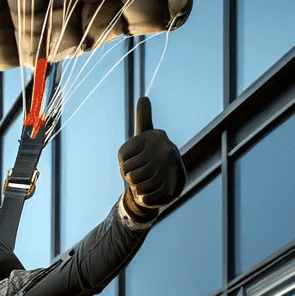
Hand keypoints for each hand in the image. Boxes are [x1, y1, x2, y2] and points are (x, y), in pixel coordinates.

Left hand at [118, 96, 184, 212]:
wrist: (170, 183)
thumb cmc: (152, 157)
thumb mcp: (145, 136)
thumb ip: (144, 117)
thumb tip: (144, 97)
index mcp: (157, 137)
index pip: (122, 158)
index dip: (123, 164)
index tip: (135, 161)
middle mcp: (167, 150)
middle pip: (128, 174)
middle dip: (131, 178)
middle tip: (142, 175)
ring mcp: (171, 171)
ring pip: (136, 186)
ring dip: (138, 188)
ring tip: (148, 182)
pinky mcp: (172, 192)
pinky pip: (145, 198)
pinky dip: (145, 198)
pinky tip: (153, 192)